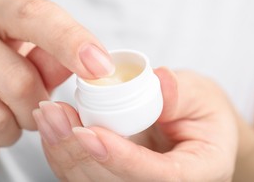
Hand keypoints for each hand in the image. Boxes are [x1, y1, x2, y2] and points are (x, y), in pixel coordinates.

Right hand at [0, 0, 113, 166]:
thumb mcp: (27, 53)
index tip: (101, 68)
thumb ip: (56, 56)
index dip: (72, 42)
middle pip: (20, 80)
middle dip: (39, 107)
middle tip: (35, 107)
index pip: (36, 15)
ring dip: (14, 130)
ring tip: (6, 115)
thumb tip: (92, 65)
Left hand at [34, 68, 237, 180]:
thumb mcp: (201, 96)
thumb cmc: (204, 112)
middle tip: (55, 116)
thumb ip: (180, 93)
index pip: (158, 176)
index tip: (89, 132)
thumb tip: (159, 81)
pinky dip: (63, 152)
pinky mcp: (115, 177)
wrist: (196, 126)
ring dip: (64, 152)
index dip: (120, 158)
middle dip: (79, 153)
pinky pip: (84, 174)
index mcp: (197, 173)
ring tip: (49, 116)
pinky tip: (53, 126)